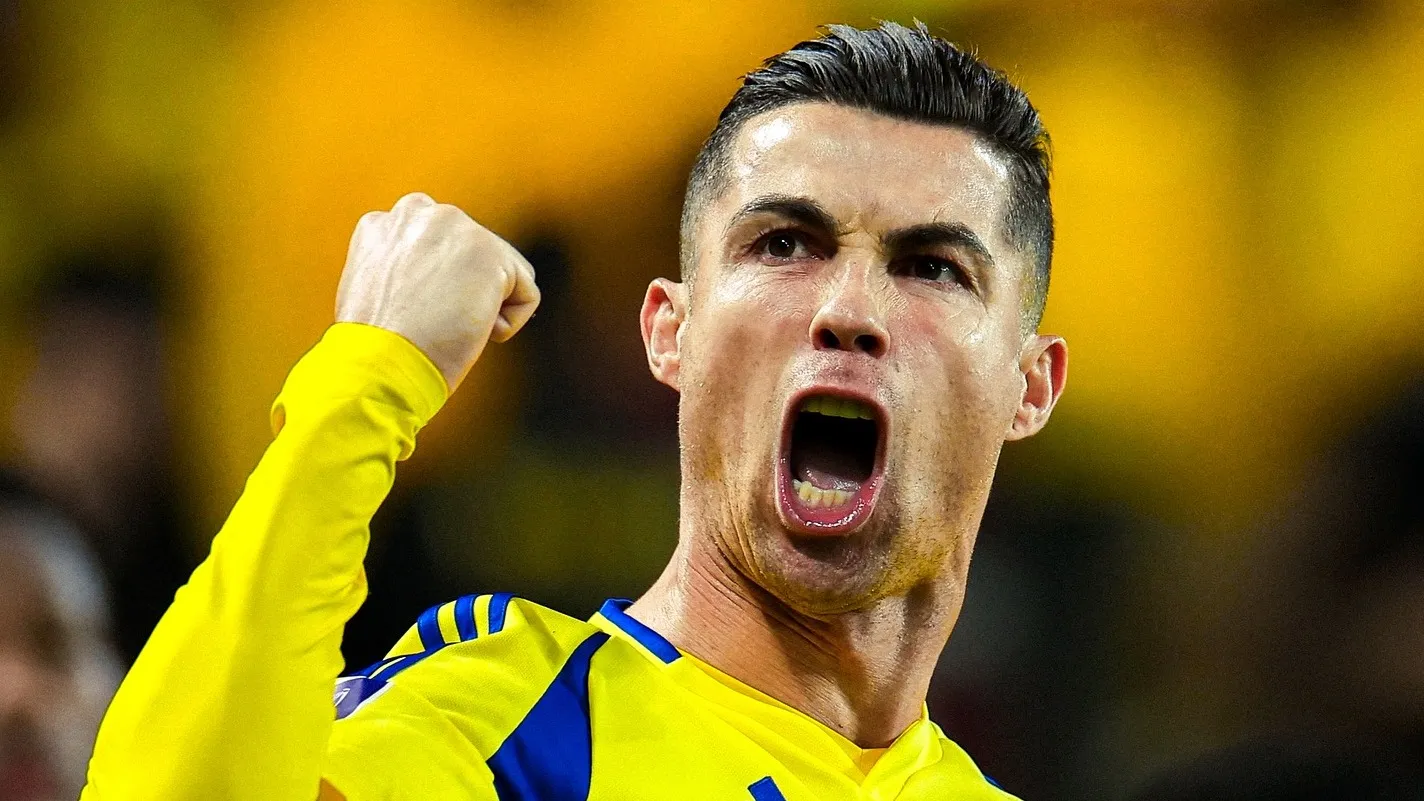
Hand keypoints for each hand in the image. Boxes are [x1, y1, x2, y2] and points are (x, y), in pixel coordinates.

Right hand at [335, 193, 538, 391]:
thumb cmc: (376, 350)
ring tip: (444, 326)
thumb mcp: (379, 295)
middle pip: (476, 255)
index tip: (417, 316)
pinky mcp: (490, 252)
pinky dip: (506, 326)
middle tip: (431, 323)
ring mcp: (455, 227)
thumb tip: (443, 280)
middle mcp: (418, 212)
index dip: (438, 290)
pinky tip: (467, 332)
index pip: (439, 248)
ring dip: (483, 308)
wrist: (379, 363)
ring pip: (503, 274)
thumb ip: (408, 271)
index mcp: (384, 224)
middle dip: (465, 293)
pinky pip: (526, 295)